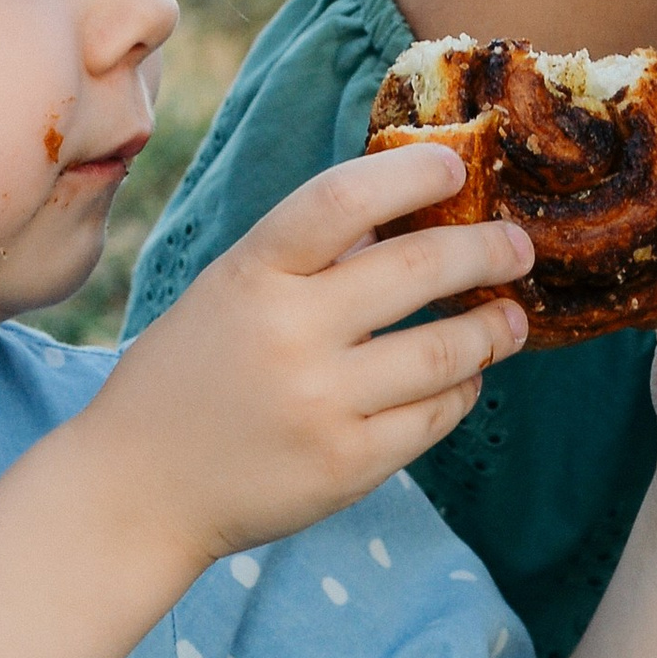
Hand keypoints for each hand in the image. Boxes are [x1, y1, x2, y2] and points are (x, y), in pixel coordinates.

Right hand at [98, 145, 532, 567]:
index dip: (412, 174)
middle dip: (486, 251)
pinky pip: (436, 416)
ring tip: (510, 319)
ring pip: (446, 350)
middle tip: (517, 248)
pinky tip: (463, 378)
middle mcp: (289, 333)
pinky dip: (461, 390)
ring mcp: (322, 404)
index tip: (457, 167)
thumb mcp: (227, 293)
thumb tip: (406, 213)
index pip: (343, 199)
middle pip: (419, 268)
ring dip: (494, 329)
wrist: (139, 491)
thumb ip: (306, 256)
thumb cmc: (188, 378)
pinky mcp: (348, 466)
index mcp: (252, 274)